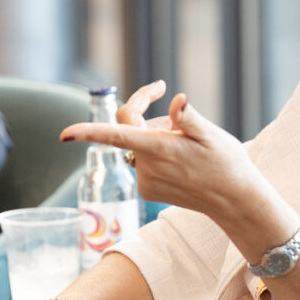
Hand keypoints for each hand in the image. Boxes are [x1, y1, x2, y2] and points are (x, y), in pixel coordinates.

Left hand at [61, 81, 268, 220]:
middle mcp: (147, 167)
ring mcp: (146, 181)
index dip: (87, 132)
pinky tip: (181, 158)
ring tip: (186, 139)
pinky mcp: (149, 190)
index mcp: (158, 149)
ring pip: (137, 144)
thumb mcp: (213, 135)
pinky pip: (143, 160)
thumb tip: (177, 100)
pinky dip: (155, 151)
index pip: (115, 135)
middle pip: (128, 129)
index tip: (64, 134)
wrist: (234, 200)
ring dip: (153, 133)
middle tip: (169, 99)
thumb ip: (189, 118)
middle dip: (145, 112)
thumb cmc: (227, 164)